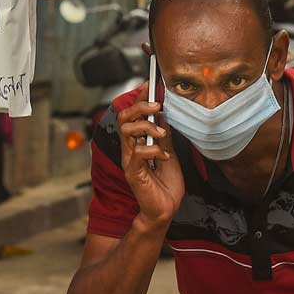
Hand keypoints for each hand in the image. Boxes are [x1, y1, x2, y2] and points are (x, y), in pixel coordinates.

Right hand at [117, 83, 184, 231]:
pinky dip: (154, 150)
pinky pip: (138, 152)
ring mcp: (129, 159)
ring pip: (127, 130)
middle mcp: (130, 148)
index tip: (148, 84)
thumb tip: (163, 114)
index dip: (138, 97)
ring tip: (162, 134)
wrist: (165, 209)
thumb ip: (163, 135)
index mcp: (137, 142)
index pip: (132, 114)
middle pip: (124, 117)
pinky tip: (164, 156)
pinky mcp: (133, 171)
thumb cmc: (165, 184)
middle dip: (140, 106)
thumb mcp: (168, 153)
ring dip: (147, 126)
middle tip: (157, 106)